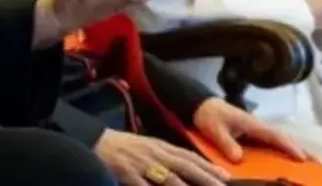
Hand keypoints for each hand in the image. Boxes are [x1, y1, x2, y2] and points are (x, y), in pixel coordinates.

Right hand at [94, 129, 228, 185]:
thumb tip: (186, 168)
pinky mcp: (128, 174)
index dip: (208, 167)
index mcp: (160, 147)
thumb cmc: (123, 148)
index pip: (189, 157)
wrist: (95, 142)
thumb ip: (166, 157)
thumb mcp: (147, 148)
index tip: (225, 176)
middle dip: (206, 177)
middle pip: (185, 166)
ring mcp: (142, 164)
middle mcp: (155, 154)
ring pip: (169, 178)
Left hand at [192, 98, 307, 162]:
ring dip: (295, 152)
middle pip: (284, 139)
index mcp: (252, 124)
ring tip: (311, 166)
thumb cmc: (209, 116)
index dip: (289, 147)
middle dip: (301, 150)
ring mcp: (256, 132)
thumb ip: (226, 143)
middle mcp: (258, 128)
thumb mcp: (214, 129)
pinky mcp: (252, 137)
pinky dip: (282, 153)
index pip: (275, 136)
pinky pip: (271, 146)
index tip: (302, 158)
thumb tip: (239, 159)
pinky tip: (287, 164)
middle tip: (318, 165)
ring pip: (280, 143)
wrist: (200, 106)